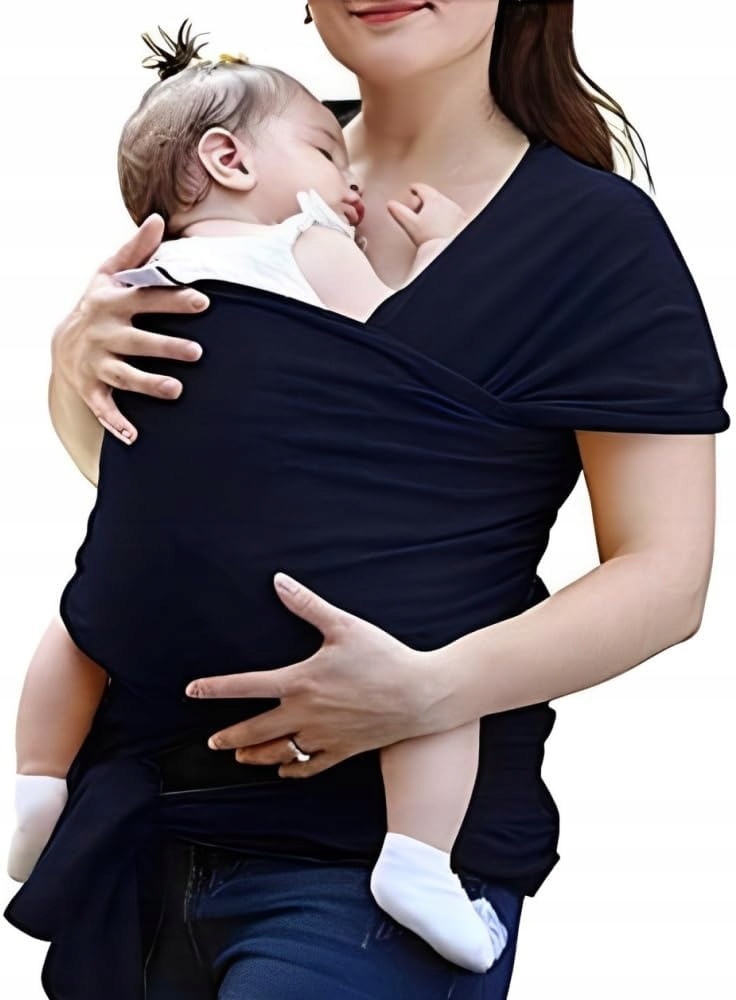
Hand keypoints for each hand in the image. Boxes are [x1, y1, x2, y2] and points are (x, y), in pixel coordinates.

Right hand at [51, 215, 209, 443]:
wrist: (61, 344)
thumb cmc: (99, 305)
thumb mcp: (110, 275)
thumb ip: (136, 252)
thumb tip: (157, 219)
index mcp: (112, 303)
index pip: (146, 300)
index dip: (173, 299)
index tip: (203, 301)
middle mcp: (103, 333)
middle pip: (138, 340)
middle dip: (166, 346)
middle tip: (197, 352)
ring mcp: (96, 363)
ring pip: (125, 376)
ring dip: (149, 383)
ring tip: (176, 389)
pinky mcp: (92, 390)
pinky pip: (104, 409)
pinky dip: (117, 424)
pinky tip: (135, 437)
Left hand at [184, 573, 447, 777]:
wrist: (422, 695)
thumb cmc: (384, 657)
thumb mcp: (344, 625)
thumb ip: (306, 604)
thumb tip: (279, 581)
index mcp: (300, 681)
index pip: (246, 685)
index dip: (214, 688)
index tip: (193, 691)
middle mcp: (305, 713)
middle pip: (255, 730)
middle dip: (229, 736)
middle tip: (212, 741)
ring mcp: (323, 737)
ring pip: (278, 753)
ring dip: (254, 756)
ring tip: (240, 757)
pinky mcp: (343, 751)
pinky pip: (310, 767)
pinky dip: (292, 769)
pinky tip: (284, 769)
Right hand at [386, 183, 467, 247]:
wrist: (447, 249)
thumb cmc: (429, 238)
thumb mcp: (410, 224)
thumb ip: (399, 212)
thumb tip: (390, 204)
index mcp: (433, 199)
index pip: (422, 188)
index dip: (415, 188)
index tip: (412, 188)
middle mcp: (447, 202)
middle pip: (433, 196)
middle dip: (425, 200)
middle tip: (417, 207)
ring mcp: (456, 210)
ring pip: (444, 204)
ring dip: (436, 208)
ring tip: (429, 219)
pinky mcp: (463, 220)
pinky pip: (453, 214)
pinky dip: (446, 216)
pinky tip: (442, 226)